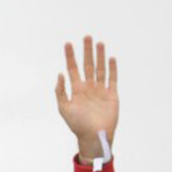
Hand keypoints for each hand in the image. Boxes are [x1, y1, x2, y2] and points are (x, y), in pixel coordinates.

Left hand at [55, 36, 118, 161]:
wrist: (93, 135)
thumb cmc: (77, 124)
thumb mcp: (64, 108)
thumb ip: (60, 92)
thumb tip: (59, 75)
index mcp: (76, 90)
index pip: (73, 69)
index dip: (70, 57)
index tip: (68, 44)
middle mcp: (88, 87)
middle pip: (88, 65)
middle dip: (86, 51)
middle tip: (86, 36)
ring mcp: (100, 90)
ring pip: (100, 69)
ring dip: (100, 56)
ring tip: (99, 43)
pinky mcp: (111, 94)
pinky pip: (112, 78)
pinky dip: (112, 68)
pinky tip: (111, 58)